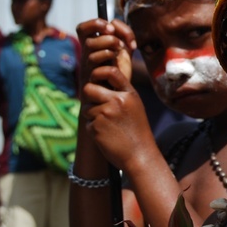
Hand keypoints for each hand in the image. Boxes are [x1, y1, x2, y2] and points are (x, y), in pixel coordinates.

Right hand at [77, 18, 135, 87]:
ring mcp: (86, 64)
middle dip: (103, 31)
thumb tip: (114, 24)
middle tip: (117, 39)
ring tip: (119, 50)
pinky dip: (109, 54)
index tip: (111, 27)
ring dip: (109, 43)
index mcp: (92, 46)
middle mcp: (86, 53)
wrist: (119, 94)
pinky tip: (116, 61)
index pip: (83, 28)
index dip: (95, 23)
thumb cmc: (120, 72)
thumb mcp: (125, 49)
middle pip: (85, 33)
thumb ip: (123, 33)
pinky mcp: (89, 74)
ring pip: (90, 44)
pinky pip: (94, 58)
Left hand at [78, 18, 154, 172]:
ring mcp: (105, 114)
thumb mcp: (134, 107)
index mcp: (129, 94)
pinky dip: (94, 130)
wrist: (140, 155)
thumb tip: (99, 83)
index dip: (98, 72)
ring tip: (108, 126)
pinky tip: (107, 136)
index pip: (111, 72)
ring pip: (86, 108)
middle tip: (96, 106)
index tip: (95, 78)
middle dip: (88, 97)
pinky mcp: (96, 127)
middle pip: (88, 89)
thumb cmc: (138, 131)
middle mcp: (116, 101)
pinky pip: (88, 123)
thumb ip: (120, 94)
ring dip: (92, 117)